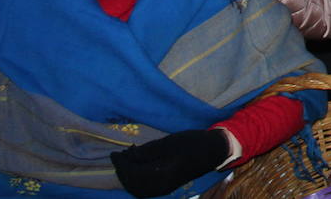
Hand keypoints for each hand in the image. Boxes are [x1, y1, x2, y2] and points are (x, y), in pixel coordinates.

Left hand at [111, 129, 228, 197]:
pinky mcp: (166, 185)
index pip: (133, 175)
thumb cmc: (194, 143)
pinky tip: (137, 166)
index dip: (121, 165)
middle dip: (122, 171)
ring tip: (126, 159)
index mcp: (162, 176)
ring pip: (137, 188)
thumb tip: (129, 154)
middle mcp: (161, 187)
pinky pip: (145, 188)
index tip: (114, 153)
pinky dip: (136, 178)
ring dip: (128, 175)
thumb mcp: (170, 142)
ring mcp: (164, 188)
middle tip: (117, 156)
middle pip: (133, 185)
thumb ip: (149, 151)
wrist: (215, 150)